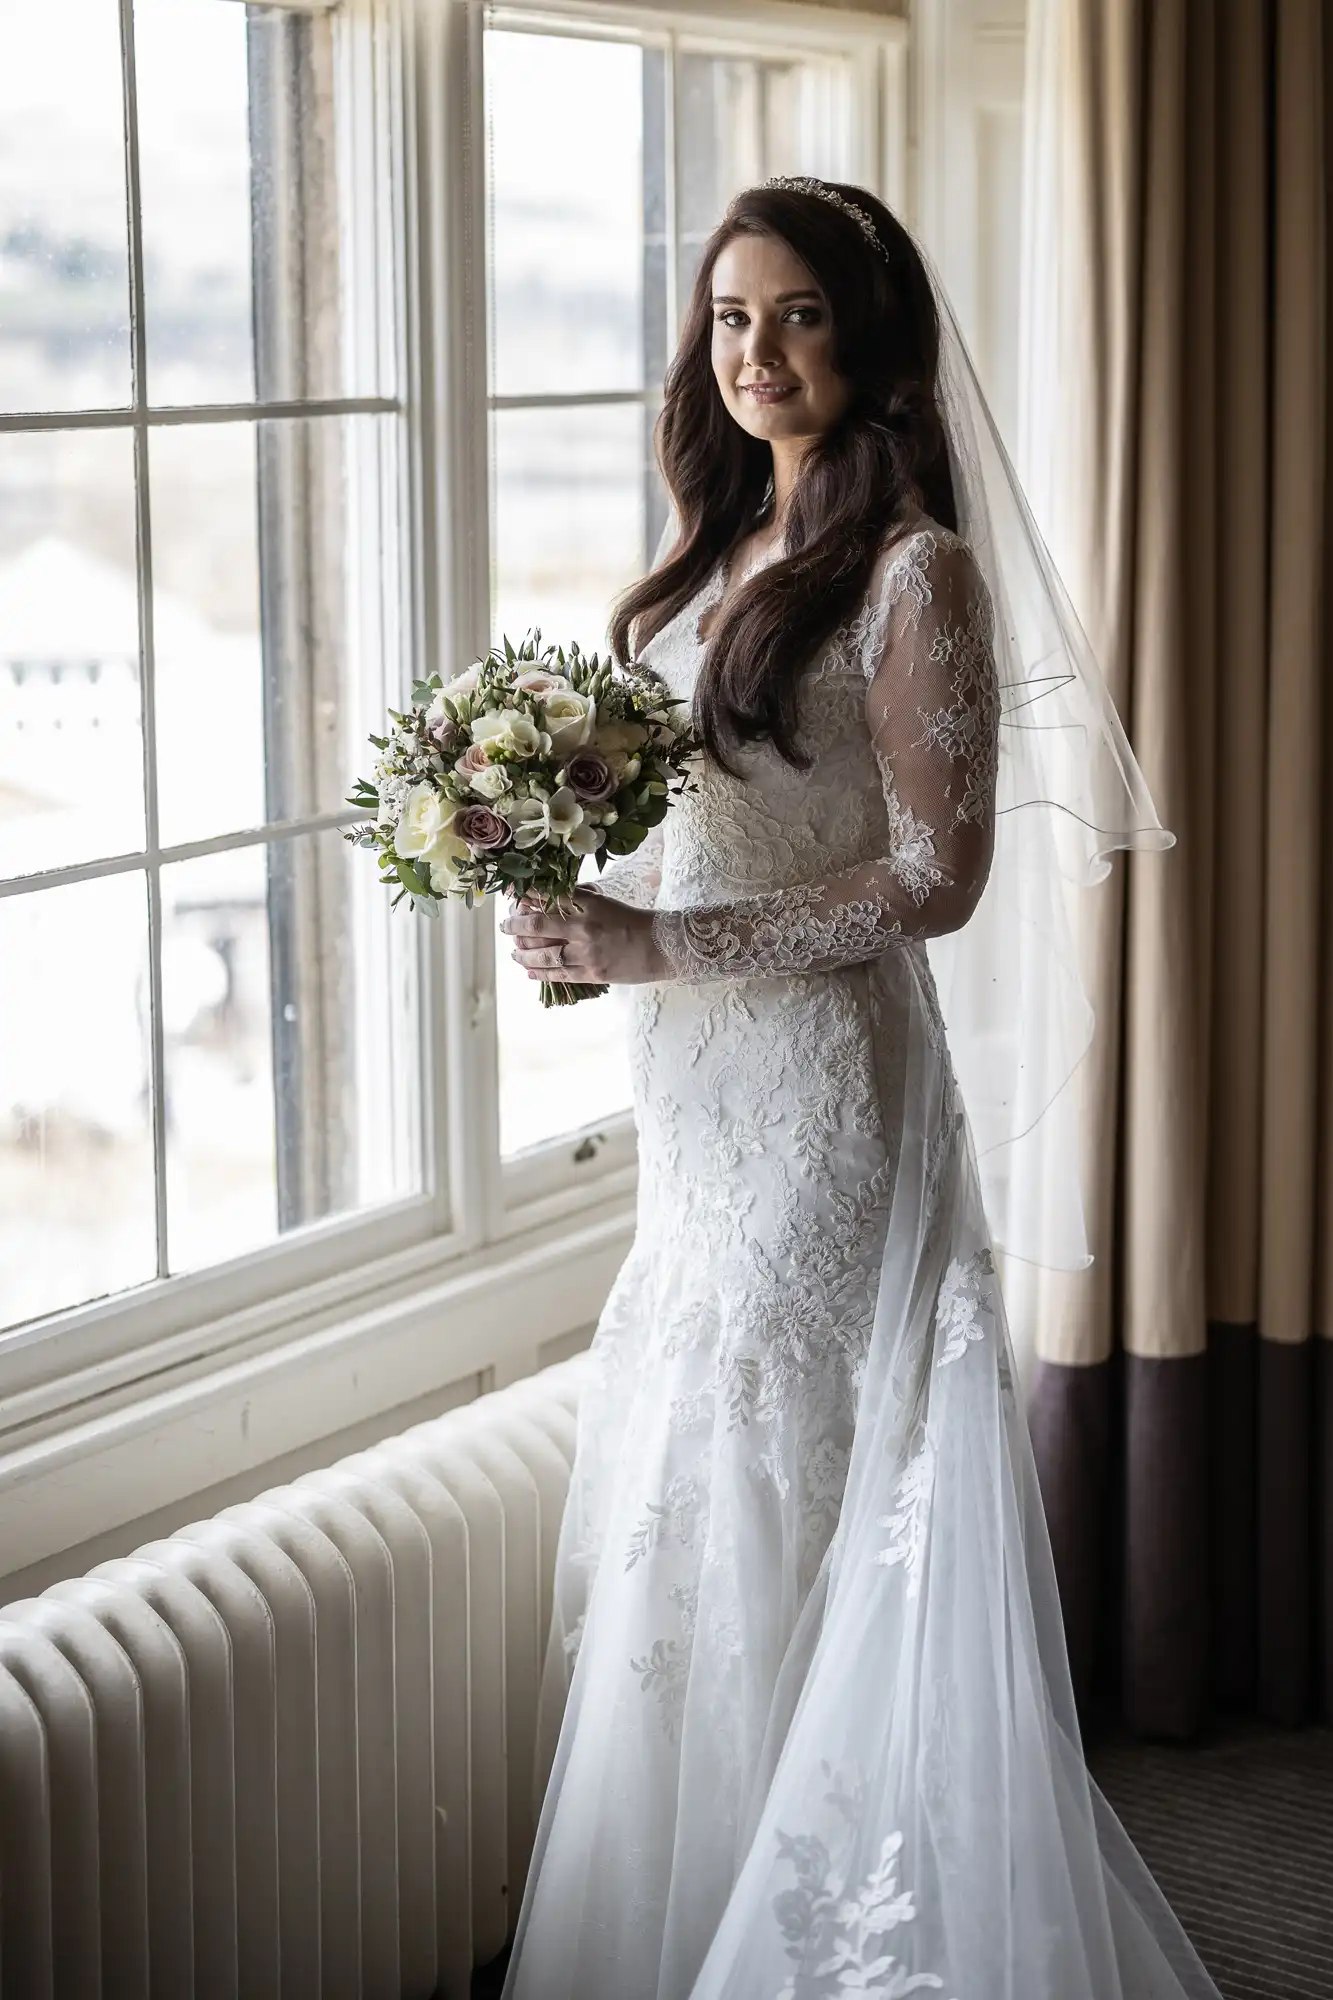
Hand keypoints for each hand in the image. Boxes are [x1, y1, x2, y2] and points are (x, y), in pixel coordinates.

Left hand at [500, 889, 669, 983]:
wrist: (663, 947)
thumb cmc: (634, 921)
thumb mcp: (607, 903)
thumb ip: (580, 901)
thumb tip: (548, 899)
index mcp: (591, 904)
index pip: (551, 896)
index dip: (528, 896)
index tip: (514, 896)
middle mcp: (586, 927)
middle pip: (539, 926)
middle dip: (516, 925)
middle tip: (504, 926)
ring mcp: (588, 954)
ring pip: (545, 955)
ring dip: (523, 953)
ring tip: (514, 953)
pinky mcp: (593, 974)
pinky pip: (560, 975)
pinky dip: (540, 973)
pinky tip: (529, 971)